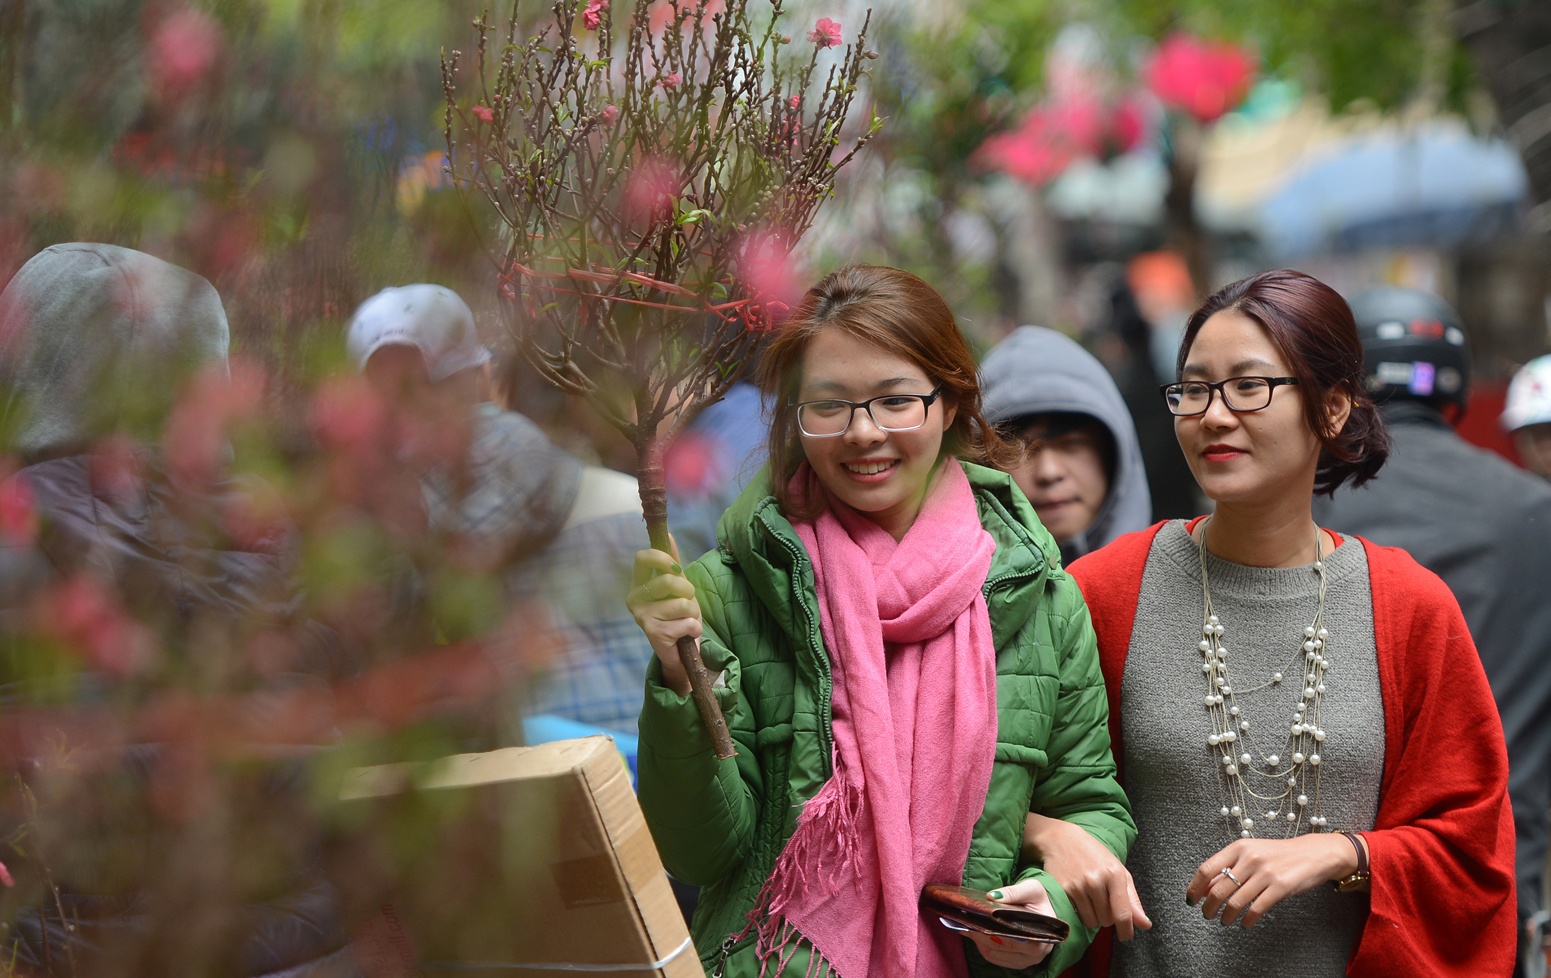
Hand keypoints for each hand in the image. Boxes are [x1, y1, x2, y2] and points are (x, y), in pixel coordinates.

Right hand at [627, 543, 700, 696]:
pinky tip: (685, 635)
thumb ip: (672, 563)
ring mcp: (642, 616)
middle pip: (669, 581)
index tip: (676, 568)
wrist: (678, 652)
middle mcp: (634, 599)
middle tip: (687, 603)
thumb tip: (668, 534)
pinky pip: (687, 622)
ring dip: (693, 613)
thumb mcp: (676, 587)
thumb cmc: (676, 616)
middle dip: (688, 591)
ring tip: (686, 621)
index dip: (662, 557)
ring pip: (682, 604)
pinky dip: (694, 628)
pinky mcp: (654, 633)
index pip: (642, 557)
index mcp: (638, 584)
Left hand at [961, 879, 1056, 969]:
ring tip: (967, 928)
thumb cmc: (1038, 898)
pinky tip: (975, 935)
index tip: (975, 921)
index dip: (993, 931)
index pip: (1015, 938)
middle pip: (1002, 947)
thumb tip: (991, 896)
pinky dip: (983, 948)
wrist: (1043, 908)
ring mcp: (1027, 960)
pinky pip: (996, 958)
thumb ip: (1013, 892)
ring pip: (996, 955)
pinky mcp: (1018, 962)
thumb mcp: (1031, 888)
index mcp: (1043, 936)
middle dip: (982, 936)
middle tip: (965, 923)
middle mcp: (1037, 953)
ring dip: (980, 943)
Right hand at [1023, 813, 1150, 939]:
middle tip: (1101, 900)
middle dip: (1106, 916)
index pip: (1123, 913)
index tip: (1126, 937)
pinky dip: (1079, 911)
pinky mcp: (1062, 890)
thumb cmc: (1094, 855)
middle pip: (1106, 921)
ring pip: (1091, 921)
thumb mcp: (1118, 871)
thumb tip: (1145, 925)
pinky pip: (1075, 916)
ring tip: (1089, 899)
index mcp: (1114, 874)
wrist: (1061, 840)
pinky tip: (1078, 897)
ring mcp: (1078, 886)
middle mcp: (1096, 881)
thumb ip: (1132, 900)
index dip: (1126, 930)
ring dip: (1093, 916)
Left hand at [1185, 833, 1358, 928]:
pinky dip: (1247, 920)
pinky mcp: (1280, 887)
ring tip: (1225, 920)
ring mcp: (1265, 873)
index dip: (1195, 887)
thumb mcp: (1250, 853)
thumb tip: (1205, 887)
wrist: (1312, 853)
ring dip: (1226, 916)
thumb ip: (1229, 867)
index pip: (1207, 869)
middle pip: (1219, 889)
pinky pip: (1256, 909)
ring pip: (1236, 902)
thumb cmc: (1278, 854)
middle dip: (1208, 906)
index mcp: (1238, 848)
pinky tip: (1245, 923)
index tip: (1190, 900)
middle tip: (1207, 914)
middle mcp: (1249, 859)